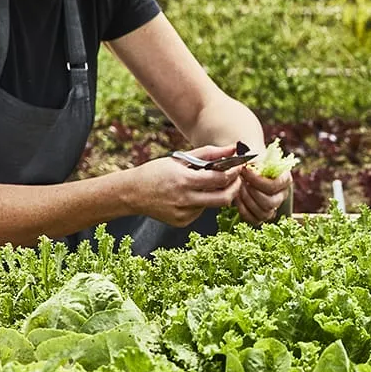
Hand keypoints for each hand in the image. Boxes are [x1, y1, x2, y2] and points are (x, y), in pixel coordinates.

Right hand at [126, 145, 245, 226]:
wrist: (131, 193)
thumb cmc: (156, 172)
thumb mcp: (180, 158)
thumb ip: (209, 153)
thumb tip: (233, 148)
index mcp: (184, 181)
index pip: (220, 180)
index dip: (234, 173)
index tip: (239, 166)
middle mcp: (184, 200)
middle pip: (223, 199)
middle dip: (235, 188)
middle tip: (236, 179)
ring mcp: (183, 214)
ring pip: (212, 205)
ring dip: (215, 194)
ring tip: (204, 184)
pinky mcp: (182, 223)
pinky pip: (200, 211)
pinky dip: (201, 202)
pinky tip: (189, 195)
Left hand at [236, 163, 291, 224]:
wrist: (245, 169)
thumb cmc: (251, 162)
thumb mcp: (254, 156)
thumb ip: (254, 159)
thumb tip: (248, 164)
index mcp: (285, 179)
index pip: (275, 185)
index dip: (257, 180)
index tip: (245, 170)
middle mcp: (282, 195)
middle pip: (271, 203)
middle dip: (252, 192)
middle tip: (241, 181)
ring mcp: (273, 207)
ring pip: (264, 213)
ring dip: (247, 201)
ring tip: (239, 189)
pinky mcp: (261, 216)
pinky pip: (255, 220)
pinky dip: (244, 211)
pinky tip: (238, 199)